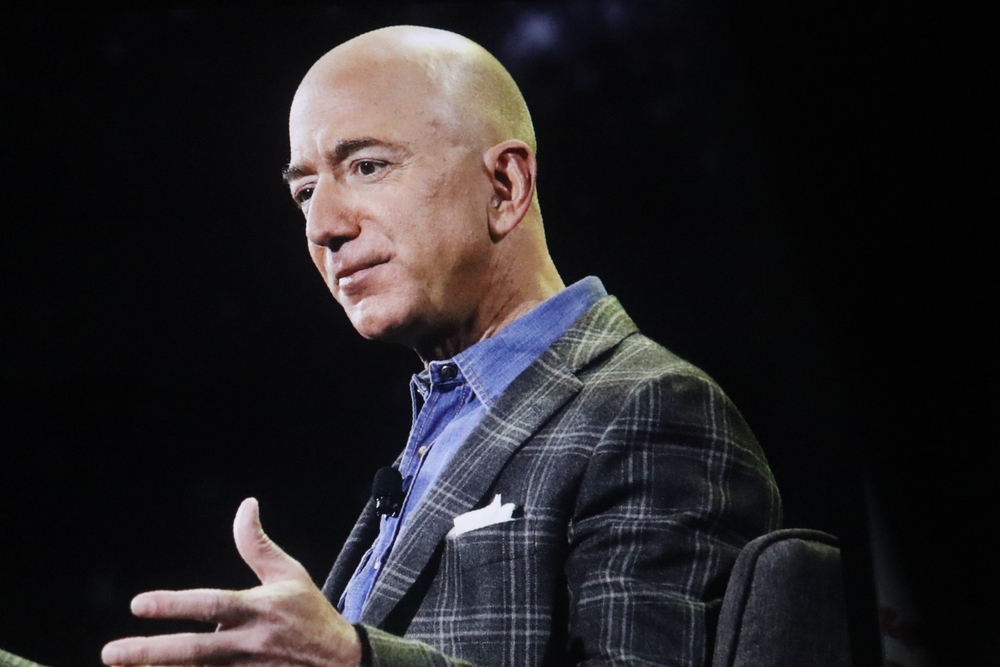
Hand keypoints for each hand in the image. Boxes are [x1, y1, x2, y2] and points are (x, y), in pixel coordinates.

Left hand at [101, 498, 361, 666]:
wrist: (342, 663)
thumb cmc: (310, 613)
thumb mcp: (289, 574)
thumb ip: (257, 545)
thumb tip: (245, 504)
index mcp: (260, 610)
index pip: (212, 606)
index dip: (174, 605)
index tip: (138, 604)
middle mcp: (250, 644)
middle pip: (194, 651)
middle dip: (151, 653)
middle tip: (111, 653)